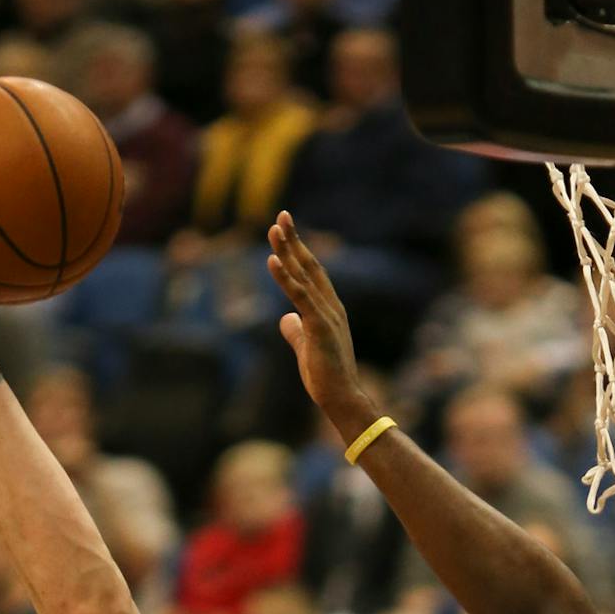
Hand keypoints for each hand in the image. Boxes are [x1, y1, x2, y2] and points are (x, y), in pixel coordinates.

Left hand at [266, 211, 371, 429]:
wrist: (342, 398)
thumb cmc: (327, 377)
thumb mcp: (306, 348)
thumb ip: (296, 330)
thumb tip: (285, 318)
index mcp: (329, 310)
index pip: (312, 273)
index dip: (298, 250)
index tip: (285, 229)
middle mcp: (331, 307)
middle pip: (310, 266)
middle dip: (294, 240)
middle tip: (281, 215)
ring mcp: (327, 315)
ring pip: (304, 276)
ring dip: (288, 251)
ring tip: (273, 229)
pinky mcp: (320, 327)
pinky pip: (299, 296)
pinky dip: (285, 278)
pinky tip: (272, 260)